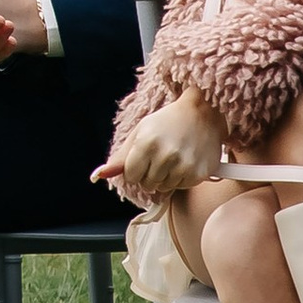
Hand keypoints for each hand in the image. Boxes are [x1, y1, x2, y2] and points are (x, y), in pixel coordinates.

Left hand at [98, 88, 222, 202]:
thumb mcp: (139, 133)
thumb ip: (120, 157)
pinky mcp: (199, 174)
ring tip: (173, 158)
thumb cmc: (167, 122)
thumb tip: (99, 175)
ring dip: (165, 178)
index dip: (135, 169)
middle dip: (149, 175)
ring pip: (164, 188)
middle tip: (159, 157)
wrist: (202, 113)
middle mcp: (165, 155)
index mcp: (146, 143)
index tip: (143, 159)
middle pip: (147, 185)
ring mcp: (184, 166)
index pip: (131, 176)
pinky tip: (184, 162)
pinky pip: (181, 187)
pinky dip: (180, 178)